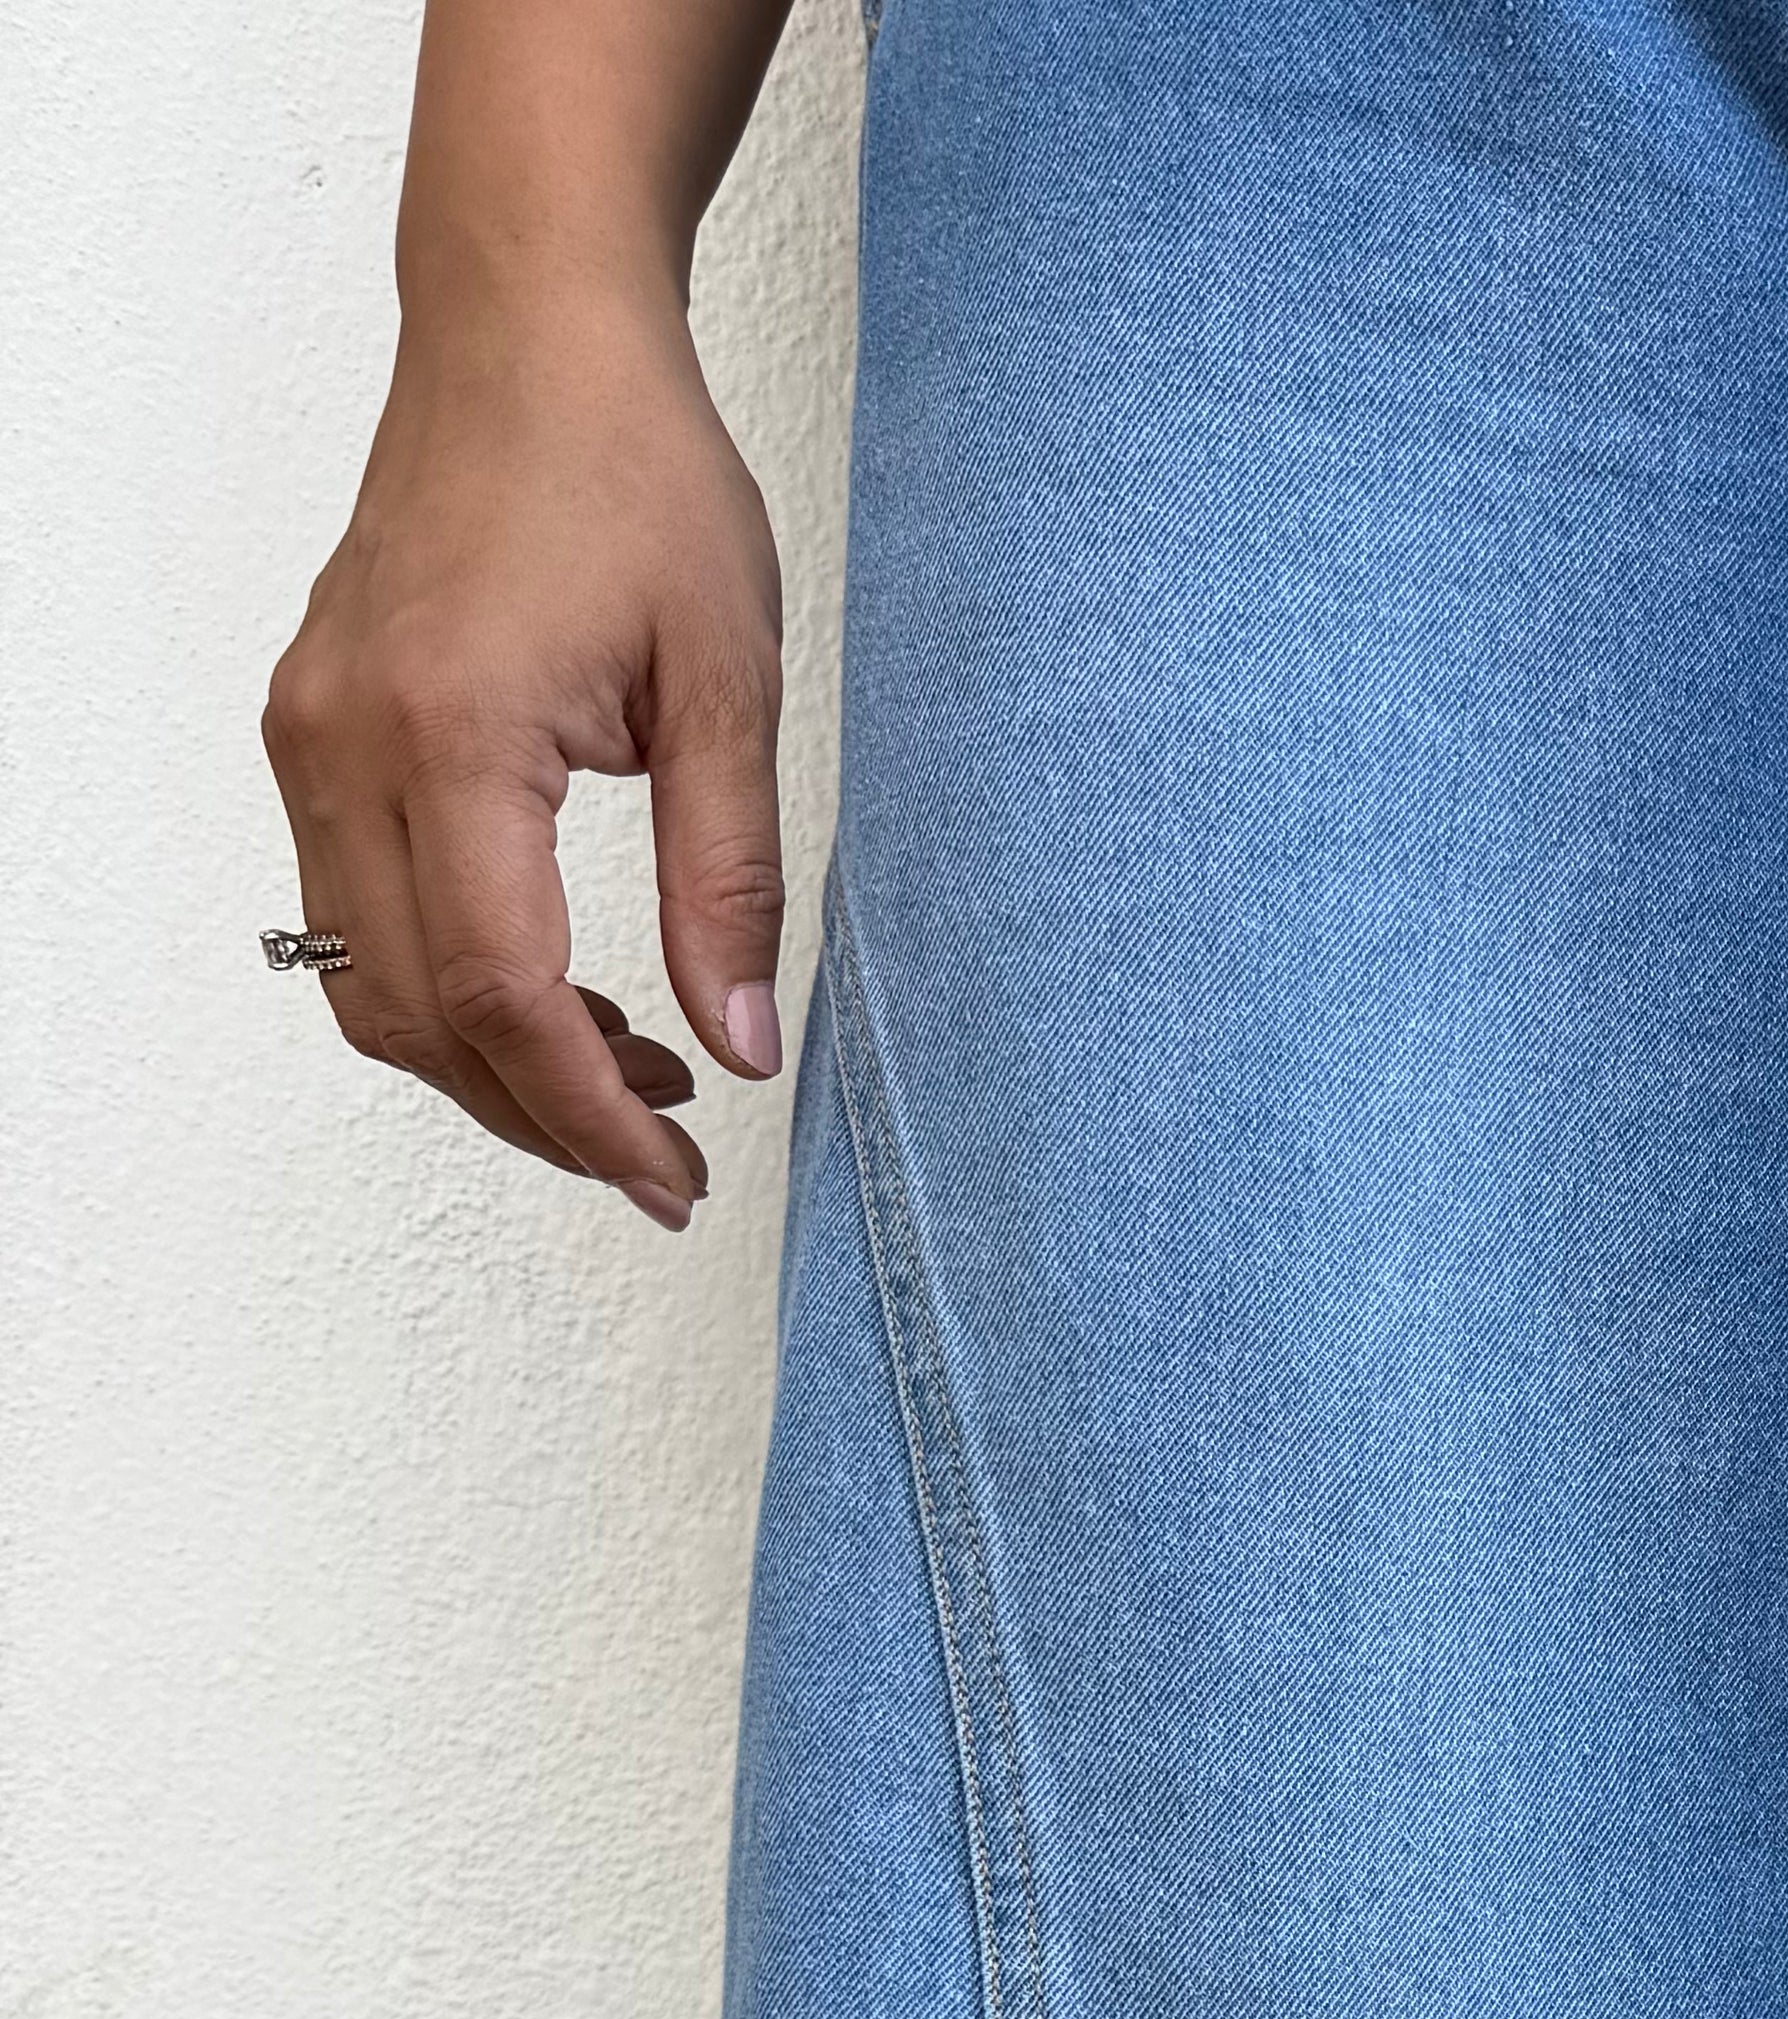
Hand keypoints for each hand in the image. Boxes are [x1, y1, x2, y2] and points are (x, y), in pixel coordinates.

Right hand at [264, 275, 784, 1229]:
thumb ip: (730, 885)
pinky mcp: (315, 724)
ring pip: (368, 982)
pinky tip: (567, 992)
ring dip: (494, 1062)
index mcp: (455, 735)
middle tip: (666, 1153)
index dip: (590, 1118)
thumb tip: (742, 1047)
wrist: (530, 335)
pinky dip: (451, 985)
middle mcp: (348, 741)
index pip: (506, 998)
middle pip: (419, 1018)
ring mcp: (313, 732)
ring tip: (636, 1073)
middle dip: (543, 1114)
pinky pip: (356, 910)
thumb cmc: (633, 474)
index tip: (674, 1181)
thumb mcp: (731, 690)